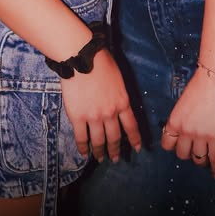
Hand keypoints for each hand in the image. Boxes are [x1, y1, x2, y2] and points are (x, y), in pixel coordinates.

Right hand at [61, 49, 141, 163]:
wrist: (81, 57)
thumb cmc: (100, 61)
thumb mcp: (118, 78)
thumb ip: (119, 94)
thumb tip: (118, 103)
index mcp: (122, 102)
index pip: (131, 126)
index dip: (134, 139)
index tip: (137, 148)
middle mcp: (110, 113)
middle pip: (115, 137)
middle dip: (115, 150)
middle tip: (116, 158)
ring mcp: (93, 117)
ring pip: (99, 141)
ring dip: (100, 152)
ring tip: (100, 158)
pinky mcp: (77, 117)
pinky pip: (81, 137)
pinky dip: (83, 147)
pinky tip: (84, 152)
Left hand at [160, 66, 214, 177]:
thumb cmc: (200, 84)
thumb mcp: (183, 102)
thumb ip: (182, 118)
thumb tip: (186, 128)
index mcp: (174, 120)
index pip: (167, 144)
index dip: (173, 146)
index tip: (179, 145)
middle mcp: (184, 130)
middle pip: (182, 155)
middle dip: (188, 154)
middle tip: (194, 150)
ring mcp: (200, 135)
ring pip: (198, 160)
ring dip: (202, 160)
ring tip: (205, 158)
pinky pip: (214, 159)